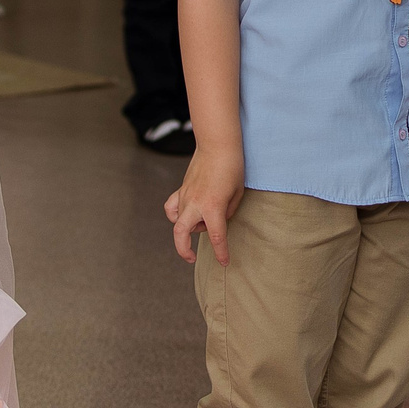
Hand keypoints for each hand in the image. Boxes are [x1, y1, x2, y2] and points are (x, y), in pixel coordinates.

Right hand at [164, 145, 244, 264]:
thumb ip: (227, 212)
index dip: (221, 253)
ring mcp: (185, 196)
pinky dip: (175, 215)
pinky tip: (185, 214)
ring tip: (200, 225)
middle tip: (192, 258)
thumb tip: (217, 221)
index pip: (216, 237)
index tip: (224, 262)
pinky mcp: (181, 189)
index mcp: (212, 207)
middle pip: (181, 234)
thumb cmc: (232, 167)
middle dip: (184, 251)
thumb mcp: (237, 194)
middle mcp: (195, 204)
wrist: (217, 145)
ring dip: (185, 230)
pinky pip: (171, 207)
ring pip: (176, 221)